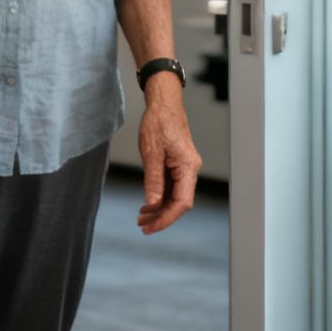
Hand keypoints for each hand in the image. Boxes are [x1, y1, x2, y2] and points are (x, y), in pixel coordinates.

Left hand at [136, 76, 199, 233]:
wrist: (163, 103)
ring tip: (141, 217)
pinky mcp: (178, 165)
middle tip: (142, 226)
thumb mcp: (151, 153)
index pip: (182, 202)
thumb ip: (152, 180)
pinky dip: (159, 197)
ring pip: (175, 196)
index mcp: (188, 166)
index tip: (150, 227)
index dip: (166, 218)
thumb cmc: (158, 122)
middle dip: (161, 216)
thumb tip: (152, 203)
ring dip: (159, 208)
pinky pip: (171, 187)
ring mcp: (184, 167)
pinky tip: (147, 203)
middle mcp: (190, 169)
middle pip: (179, 202)